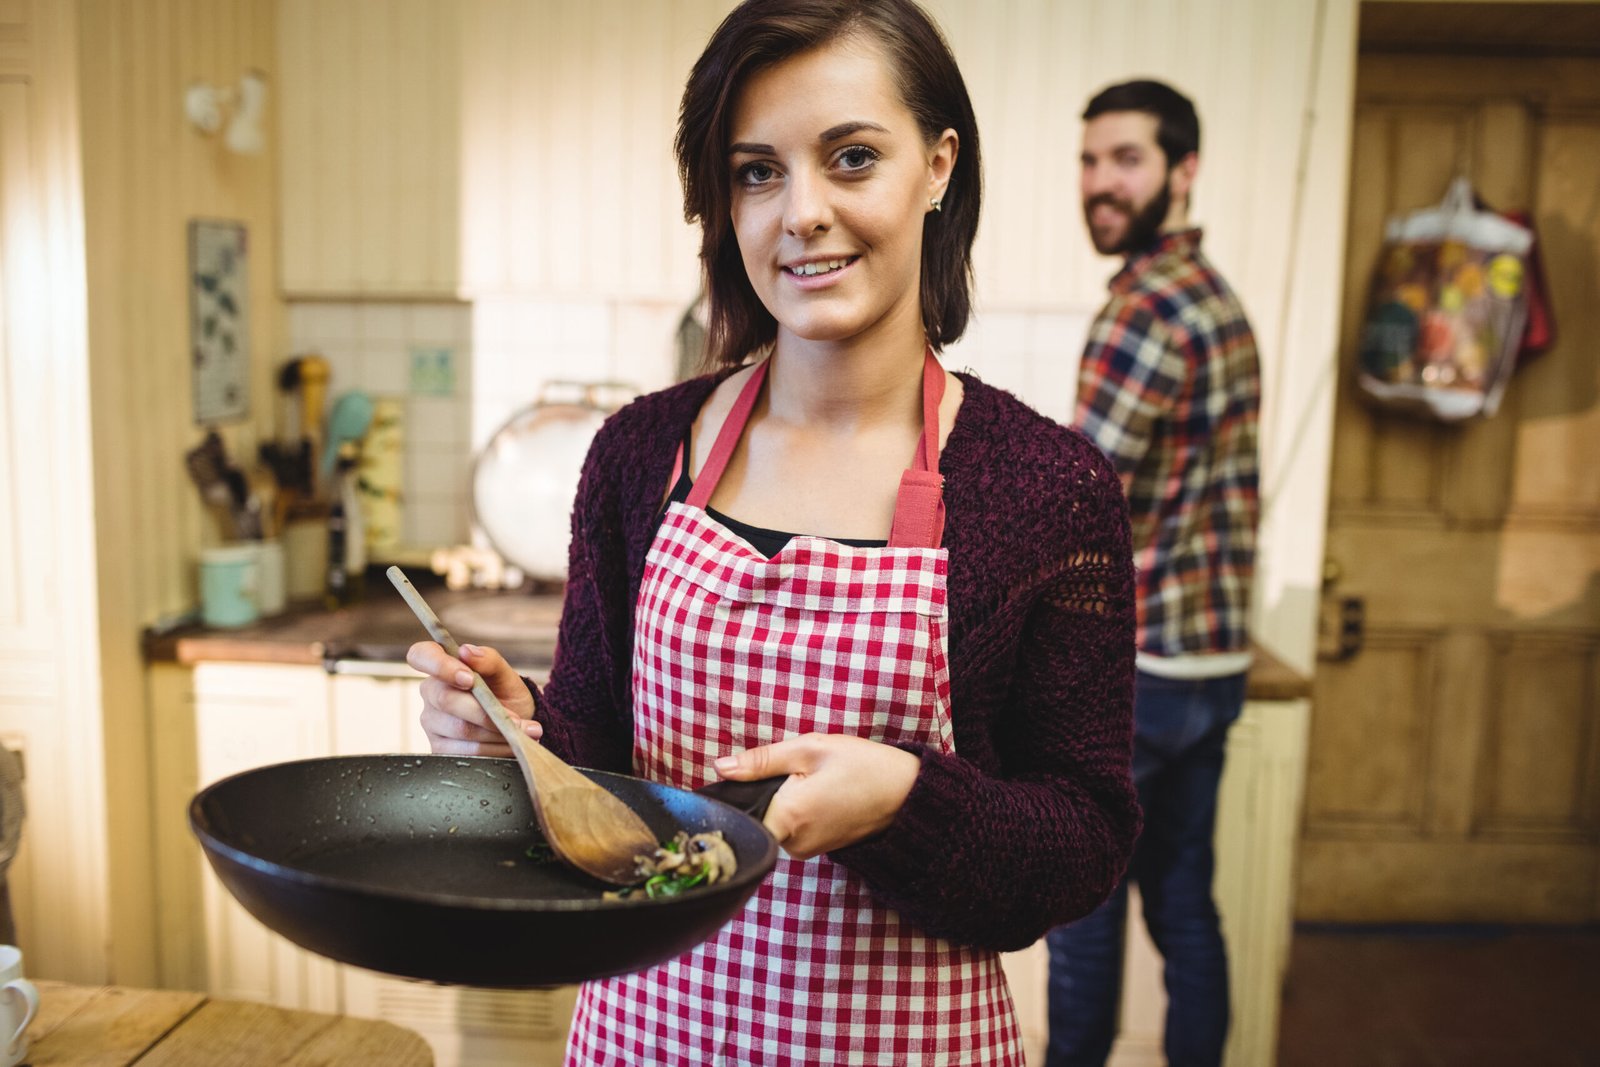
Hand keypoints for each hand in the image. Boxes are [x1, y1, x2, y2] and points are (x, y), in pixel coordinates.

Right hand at [406, 640, 541, 756]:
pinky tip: (510, 744)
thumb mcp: (504, 674)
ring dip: (496, 732)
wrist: (517, 723)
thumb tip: (466, 651)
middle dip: (485, 711)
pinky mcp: (439, 749)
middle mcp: (430, 694)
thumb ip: (488, 659)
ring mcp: (432, 724)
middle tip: (515, 717)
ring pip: (461, 729)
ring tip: (523, 730)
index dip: (440, 666)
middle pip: (447, 701)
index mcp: (440, 667)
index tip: (469, 679)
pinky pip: (466, 751)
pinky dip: (494, 749)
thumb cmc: (505, 693)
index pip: (420, 655)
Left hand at [714, 734, 919, 858]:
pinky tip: (819, 793)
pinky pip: (790, 828)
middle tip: (793, 770)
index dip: (734, 796)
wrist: (907, 794)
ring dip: (781, 800)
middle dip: (764, 791)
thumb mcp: (811, 749)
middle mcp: (793, 843)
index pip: (739, 817)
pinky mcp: (816, 850)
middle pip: (756, 816)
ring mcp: (806, 851)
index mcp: (787, 817)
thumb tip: (721, 767)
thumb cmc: (863, 767)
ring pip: (773, 822)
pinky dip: (796, 809)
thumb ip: (761, 760)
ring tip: (811, 779)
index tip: (745, 778)